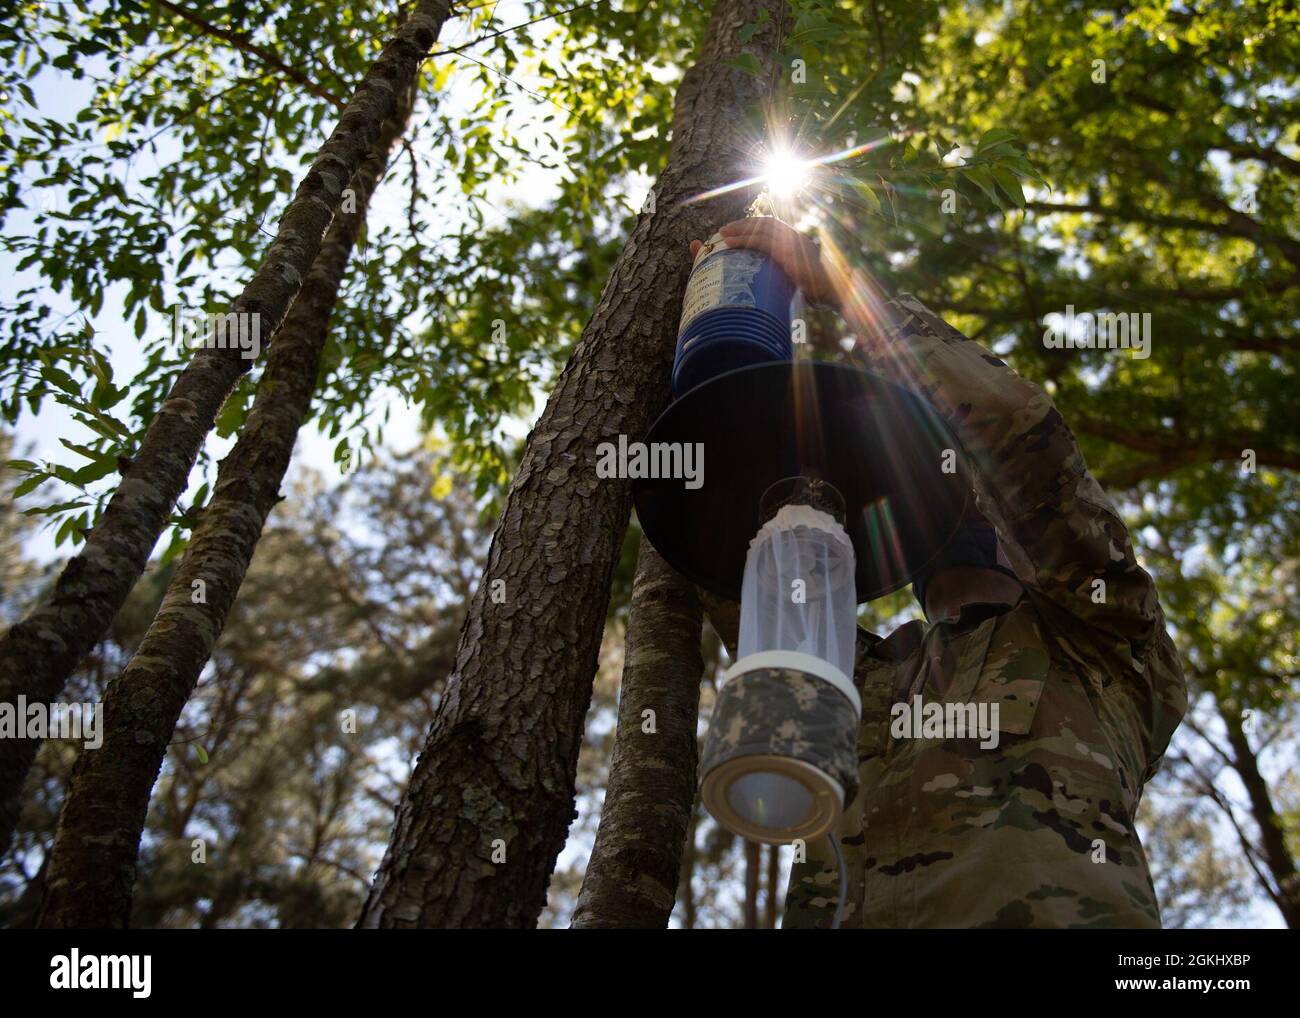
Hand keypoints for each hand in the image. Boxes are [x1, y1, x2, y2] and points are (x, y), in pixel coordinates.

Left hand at [690, 218, 840, 309]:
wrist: (835, 292)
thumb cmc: (821, 292)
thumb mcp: (801, 280)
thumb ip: (787, 277)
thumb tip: (774, 288)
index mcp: (799, 241)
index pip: (774, 227)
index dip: (755, 227)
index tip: (739, 232)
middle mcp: (796, 237)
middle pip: (765, 223)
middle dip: (743, 224)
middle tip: (725, 230)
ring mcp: (792, 243)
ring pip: (760, 229)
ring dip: (739, 230)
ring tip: (722, 235)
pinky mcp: (787, 252)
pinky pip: (760, 242)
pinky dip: (743, 240)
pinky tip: (729, 244)